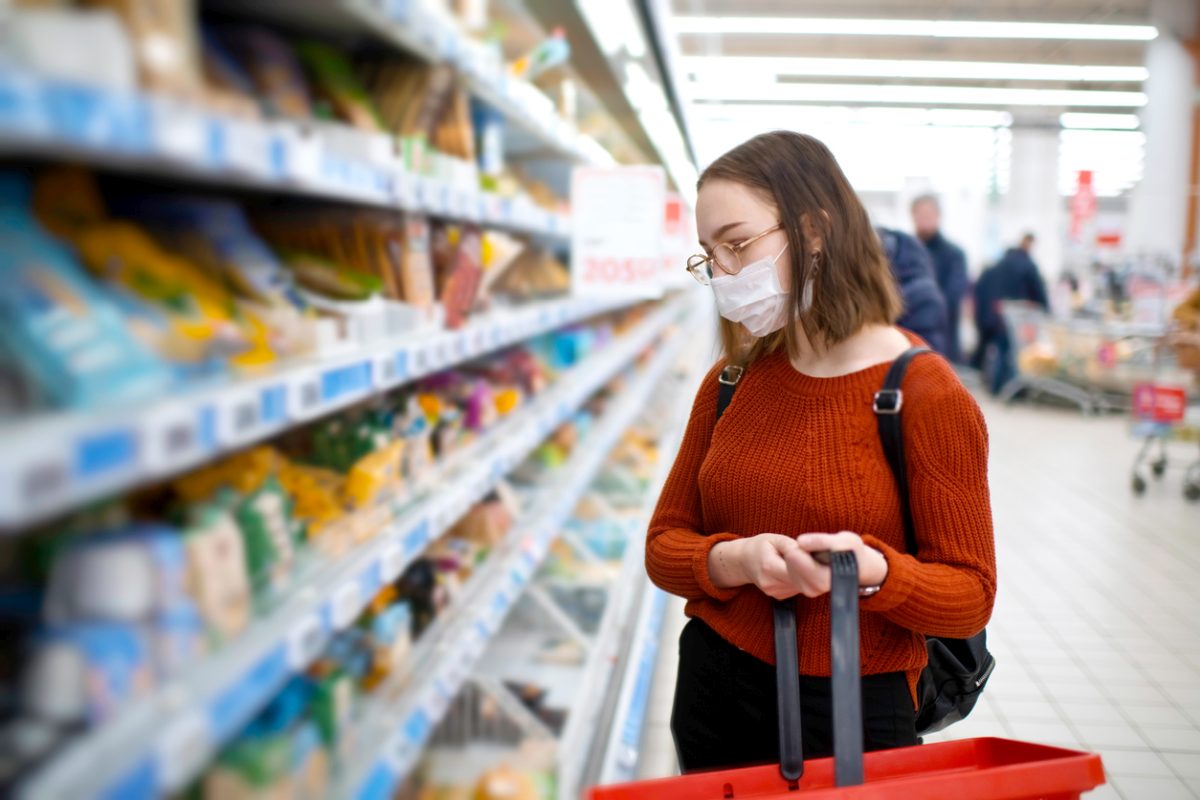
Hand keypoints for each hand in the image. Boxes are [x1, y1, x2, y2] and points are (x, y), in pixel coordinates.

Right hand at [709, 535, 829, 599]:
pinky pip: (800, 589)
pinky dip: (805, 579)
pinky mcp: (780, 597)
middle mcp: (772, 584)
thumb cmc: (760, 546)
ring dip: (813, 576)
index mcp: (769, 567)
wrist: (742, 561)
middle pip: (806, 585)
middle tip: (829, 561)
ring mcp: (776, 593)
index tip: (824, 556)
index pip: (798, 572)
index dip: (813, 565)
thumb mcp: (774, 539)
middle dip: (820, 573)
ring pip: (806, 588)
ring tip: (814, 562)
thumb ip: (792, 546)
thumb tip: (811, 552)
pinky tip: (802, 570)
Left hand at [794, 532, 888, 587]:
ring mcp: (806, 590)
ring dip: (798, 554)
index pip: (795, 556)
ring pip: (787, 562)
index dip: (802, 545)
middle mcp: (813, 589)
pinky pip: (788, 567)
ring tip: (817, 554)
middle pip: (789, 558)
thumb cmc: (853, 552)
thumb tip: (800, 542)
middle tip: (816, 547)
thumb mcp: (846, 542)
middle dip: (799, 548)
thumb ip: (823, 541)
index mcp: (823, 580)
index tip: (814, 542)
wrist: (859, 567)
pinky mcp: (800, 587)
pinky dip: (797, 560)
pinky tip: (812, 561)